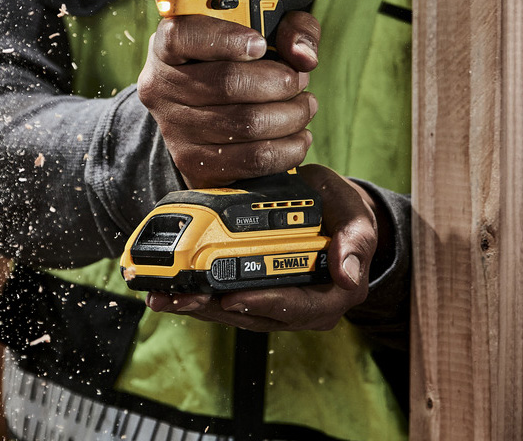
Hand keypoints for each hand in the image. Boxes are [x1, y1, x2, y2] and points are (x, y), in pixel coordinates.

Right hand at [137, 11, 319, 186]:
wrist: (201, 114)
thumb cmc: (232, 62)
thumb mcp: (258, 31)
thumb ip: (288, 28)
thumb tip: (303, 55)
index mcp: (167, 47)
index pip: (182, 35)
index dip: (224, 38)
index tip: (260, 43)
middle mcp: (162, 86)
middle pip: (227, 83)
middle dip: (279, 80)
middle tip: (299, 79)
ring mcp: (175, 128)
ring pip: (246, 123)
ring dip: (290, 115)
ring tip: (303, 105)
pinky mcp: (195, 162)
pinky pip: (253, 159)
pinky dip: (288, 148)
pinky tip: (298, 134)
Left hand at [144, 165, 378, 330]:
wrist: (330, 209)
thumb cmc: (343, 215)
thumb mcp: (357, 221)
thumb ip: (355, 243)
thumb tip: (348, 275)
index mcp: (328, 296)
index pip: (293, 307)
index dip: (261, 303)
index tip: (232, 297)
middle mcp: (300, 307)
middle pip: (254, 314)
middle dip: (214, 309)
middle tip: (182, 298)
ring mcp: (275, 301)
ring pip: (234, 311)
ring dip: (198, 306)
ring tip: (164, 297)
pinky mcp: (255, 291)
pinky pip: (226, 298)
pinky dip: (199, 295)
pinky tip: (171, 290)